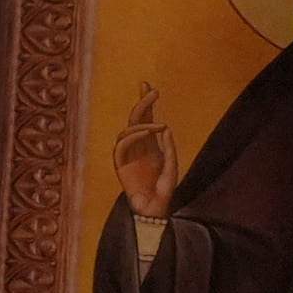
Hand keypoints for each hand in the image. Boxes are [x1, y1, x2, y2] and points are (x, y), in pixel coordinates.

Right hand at [113, 81, 178, 219]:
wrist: (153, 208)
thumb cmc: (163, 189)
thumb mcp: (172, 165)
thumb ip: (168, 147)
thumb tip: (163, 128)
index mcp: (150, 144)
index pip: (146, 118)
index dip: (145, 101)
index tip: (147, 85)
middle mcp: (138, 146)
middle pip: (135, 119)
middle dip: (142, 104)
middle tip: (150, 90)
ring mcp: (128, 154)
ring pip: (127, 130)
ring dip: (142, 124)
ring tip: (158, 125)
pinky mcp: (120, 164)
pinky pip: (121, 146)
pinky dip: (132, 137)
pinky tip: (145, 134)